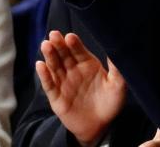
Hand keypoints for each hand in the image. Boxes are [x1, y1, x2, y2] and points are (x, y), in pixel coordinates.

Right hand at [35, 31, 126, 146]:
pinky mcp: (56, 96)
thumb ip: (117, 68)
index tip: (70, 36)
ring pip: (54, 66)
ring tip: (46, 44)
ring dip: (49, 55)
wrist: (100, 125)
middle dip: (59, 44)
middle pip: (64, 55)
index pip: (79, 51)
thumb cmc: (111, 103)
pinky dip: (44, 75)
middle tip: (54, 34)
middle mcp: (74, 70)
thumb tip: (117, 49)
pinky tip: (40, 65)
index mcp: (88, 65)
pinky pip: (49, 84)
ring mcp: (64, 82)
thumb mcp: (118, 84)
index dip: (74, 43)